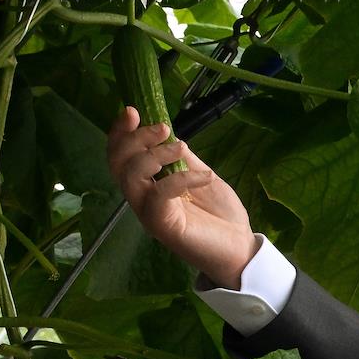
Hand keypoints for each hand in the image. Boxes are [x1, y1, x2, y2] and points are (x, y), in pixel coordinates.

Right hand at [106, 107, 258, 288]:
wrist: (240, 248)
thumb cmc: (220, 215)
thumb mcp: (202, 176)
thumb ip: (183, 159)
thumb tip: (170, 134)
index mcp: (148, 184)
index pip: (120, 156)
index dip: (120, 133)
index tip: (132, 111)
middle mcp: (142, 198)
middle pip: (118, 164)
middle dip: (135, 139)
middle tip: (162, 128)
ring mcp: (149, 213)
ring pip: (131, 177)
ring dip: (155, 155)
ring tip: (181, 147)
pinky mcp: (162, 225)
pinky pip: (159, 195)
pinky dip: (181, 178)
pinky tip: (205, 175)